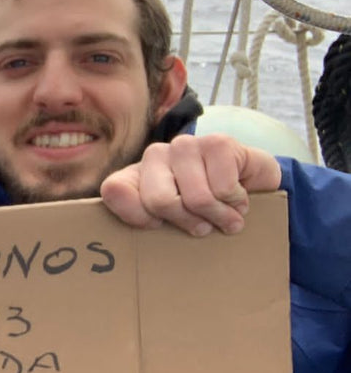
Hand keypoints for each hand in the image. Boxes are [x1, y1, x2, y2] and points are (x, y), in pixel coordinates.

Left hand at [99, 134, 280, 236]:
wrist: (257, 191)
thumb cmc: (206, 214)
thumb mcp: (173, 227)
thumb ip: (149, 225)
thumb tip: (145, 230)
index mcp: (135, 176)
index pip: (114, 190)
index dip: (139, 217)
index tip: (161, 226)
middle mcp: (155, 155)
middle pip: (159, 201)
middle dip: (189, 222)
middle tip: (205, 226)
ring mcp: (185, 145)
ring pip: (196, 198)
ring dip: (220, 216)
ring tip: (226, 215)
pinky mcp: (218, 142)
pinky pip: (224, 189)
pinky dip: (237, 202)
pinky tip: (238, 197)